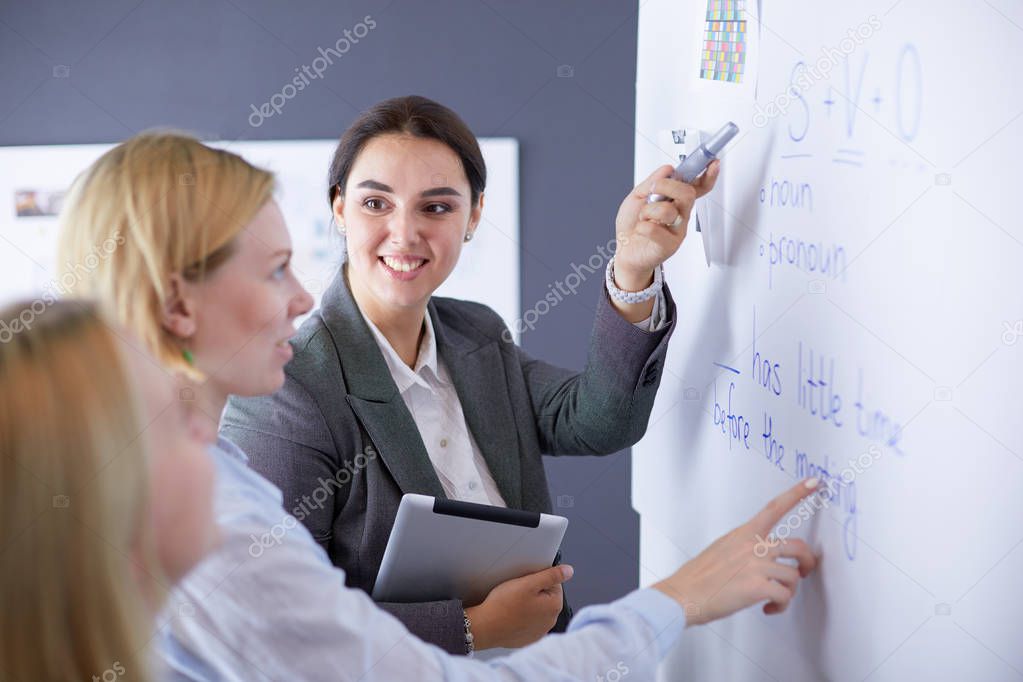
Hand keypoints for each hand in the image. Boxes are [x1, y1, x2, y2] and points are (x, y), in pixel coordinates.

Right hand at [465, 564, 571, 648]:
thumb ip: (551, 575)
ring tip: (513, 604)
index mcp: (554, 606)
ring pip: (537, 610)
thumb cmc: (504, 605)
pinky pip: (529, 622)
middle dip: (534, 592)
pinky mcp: (528, 638)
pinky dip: (522, 618)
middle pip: (546, 597)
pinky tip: (511, 615)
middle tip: (517, 592)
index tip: (525, 582)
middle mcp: (550, 621)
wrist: (485, 627)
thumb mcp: (528, 583)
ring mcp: (539, 632)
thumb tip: (569, 571)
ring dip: (529, 605)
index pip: (553, 583)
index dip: (538, 579)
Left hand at [612, 161, 719, 291]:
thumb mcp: (637, 196)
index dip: (707, 175)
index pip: (697, 186)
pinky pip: (655, 229)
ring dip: (648, 211)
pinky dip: (642, 227)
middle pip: (687, 193)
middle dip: (667, 187)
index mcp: (675, 200)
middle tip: (652, 192)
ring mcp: (678, 229)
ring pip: (668, 210)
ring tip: (643, 218)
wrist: (624, 251)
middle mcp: (680, 214)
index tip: (713, 163)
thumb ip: (652, 181)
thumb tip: (668, 169)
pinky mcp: (671, 244)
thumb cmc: (631, 225)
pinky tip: (642, 232)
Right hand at [653, 478, 820, 625]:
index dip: (797, 494)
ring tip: (775, 599)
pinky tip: (768, 608)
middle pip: (798, 546)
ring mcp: (756, 565)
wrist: (684, 595)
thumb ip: (745, 547)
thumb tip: (761, 556)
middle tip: (804, 571)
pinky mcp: (758, 586)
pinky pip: (784, 596)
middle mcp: (752, 545)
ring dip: (789, 591)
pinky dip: (780, 606)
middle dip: (807, 561)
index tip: (814, 483)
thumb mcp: (721, 549)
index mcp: (743, 533)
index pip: (775, 508)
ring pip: (793, 576)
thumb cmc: (698, 576)